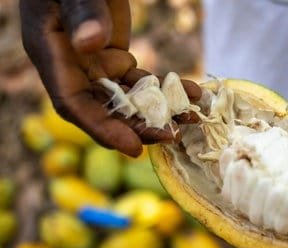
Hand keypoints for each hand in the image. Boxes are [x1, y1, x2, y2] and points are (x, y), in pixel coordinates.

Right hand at [20, 0, 200, 156]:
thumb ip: (83, 15)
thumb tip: (92, 44)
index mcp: (52, 56)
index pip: (73, 104)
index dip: (101, 129)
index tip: (133, 147)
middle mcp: (73, 69)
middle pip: (104, 110)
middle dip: (138, 127)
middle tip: (173, 135)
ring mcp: (95, 66)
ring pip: (126, 100)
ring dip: (158, 112)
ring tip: (190, 117)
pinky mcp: (114, 59)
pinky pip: (140, 81)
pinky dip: (164, 90)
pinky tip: (191, 93)